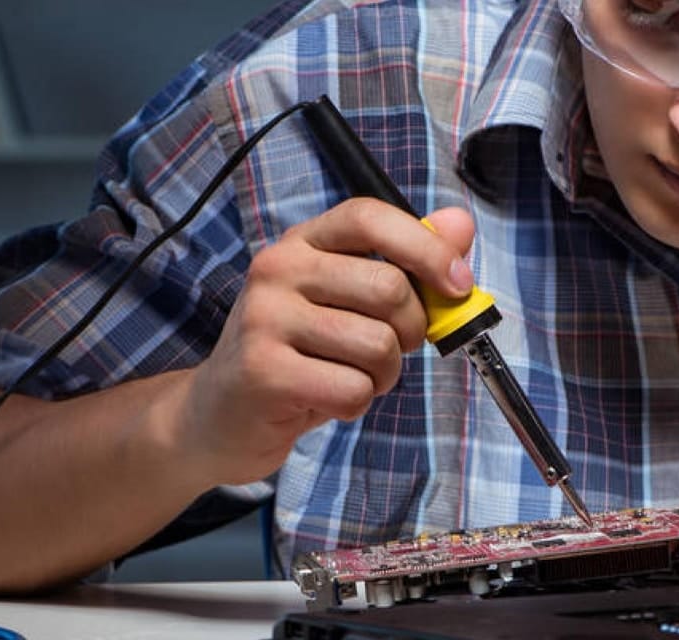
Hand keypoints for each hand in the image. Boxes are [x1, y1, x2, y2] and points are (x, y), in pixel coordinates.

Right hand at [179, 200, 474, 484]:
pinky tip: (326, 399)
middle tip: (390, 351)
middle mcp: (277, 269)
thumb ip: (405, 261)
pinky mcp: (263, 371)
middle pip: (388, 287)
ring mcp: (265, 319)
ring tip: (351, 378)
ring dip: (383, 375)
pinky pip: (352, 389)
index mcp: (302, 242)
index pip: (369, 216)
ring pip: (377, 345)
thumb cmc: (296, 353)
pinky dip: (356, 404)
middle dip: (412, 331)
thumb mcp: (346, 300)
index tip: (458, 284)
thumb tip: (459, 225)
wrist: (218, 413)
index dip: (425, 247)